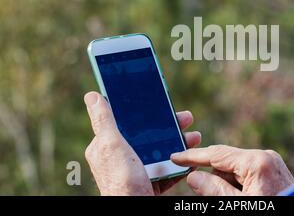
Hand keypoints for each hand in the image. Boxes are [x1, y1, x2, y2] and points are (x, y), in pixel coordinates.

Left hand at [84, 91, 200, 195]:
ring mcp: (136, 171)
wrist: (136, 210)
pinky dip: (180, 162)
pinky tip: (191, 158)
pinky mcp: (148, 182)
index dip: (145, 111)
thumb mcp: (112, 146)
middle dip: (170, 126)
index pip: (127, 121)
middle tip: (187, 118)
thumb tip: (92, 95)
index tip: (163, 103)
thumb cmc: (122, 182)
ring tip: (195, 138)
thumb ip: (104, 121)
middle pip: (148, 135)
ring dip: (179, 142)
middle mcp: (120, 158)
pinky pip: (166, 168)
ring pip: (160, 150)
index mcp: (107, 146)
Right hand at [170, 145, 293, 195]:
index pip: (217, 154)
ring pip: (236, 170)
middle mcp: (265, 157)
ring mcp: (271, 164)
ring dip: (225, 185)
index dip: (193, 156)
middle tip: (200, 191)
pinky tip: (238, 198)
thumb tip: (193, 177)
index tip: (175, 156)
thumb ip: (213, 191)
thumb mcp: (238, 206)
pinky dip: (238, 187)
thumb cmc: (270, 211)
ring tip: (232, 199)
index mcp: (257, 161)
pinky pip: (248, 175)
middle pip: (226, 162)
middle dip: (212, 178)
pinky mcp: (274, 173)